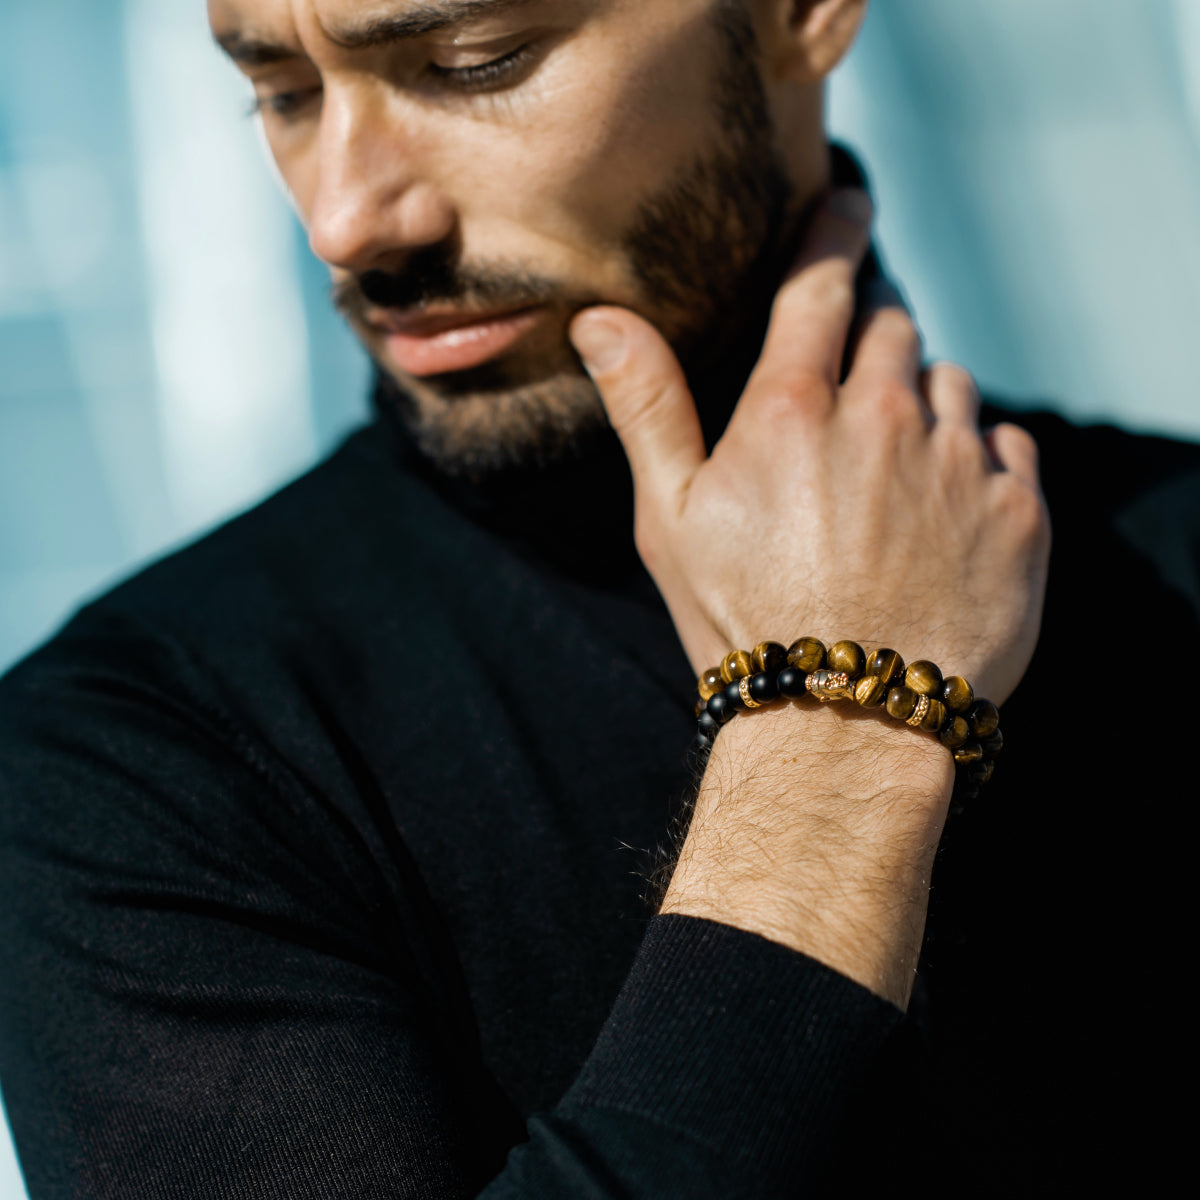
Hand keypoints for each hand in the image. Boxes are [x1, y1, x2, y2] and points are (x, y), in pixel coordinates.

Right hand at [570, 190, 1049, 706]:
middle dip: (871, 341)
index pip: (820, 286)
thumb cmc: (743, 622)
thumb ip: (644, 407)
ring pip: (948, 383)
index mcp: (791, 411)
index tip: (848, 200)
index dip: (833, 232)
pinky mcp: (1015, 508)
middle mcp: (880, 416)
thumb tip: (598, 318)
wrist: (848, 720)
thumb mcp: (669, 520)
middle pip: (891, 327)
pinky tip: (940, 511)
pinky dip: (975, 458)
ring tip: (888, 476)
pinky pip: (1002, 443)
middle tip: (849, 399)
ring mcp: (954, 460)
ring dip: (920, 404)